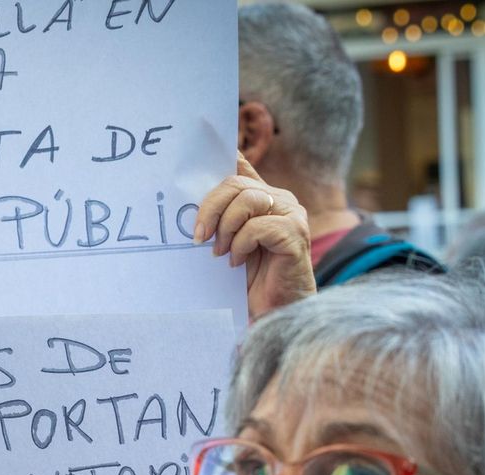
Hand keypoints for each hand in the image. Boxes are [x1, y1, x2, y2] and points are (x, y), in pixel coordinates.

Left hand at [194, 153, 314, 318]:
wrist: (274, 311)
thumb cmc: (248, 281)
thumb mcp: (227, 245)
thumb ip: (218, 221)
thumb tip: (188, 202)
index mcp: (262, 198)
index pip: (241, 167)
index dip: (224, 155)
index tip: (201, 153)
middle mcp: (279, 199)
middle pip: (235, 184)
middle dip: (210, 207)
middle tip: (198, 236)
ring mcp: (292, 214)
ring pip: (247, 200)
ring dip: (226, 228)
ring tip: (220, 253)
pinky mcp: (296, 232)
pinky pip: (258, 226)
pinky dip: (240, 245)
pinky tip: (237, 262)